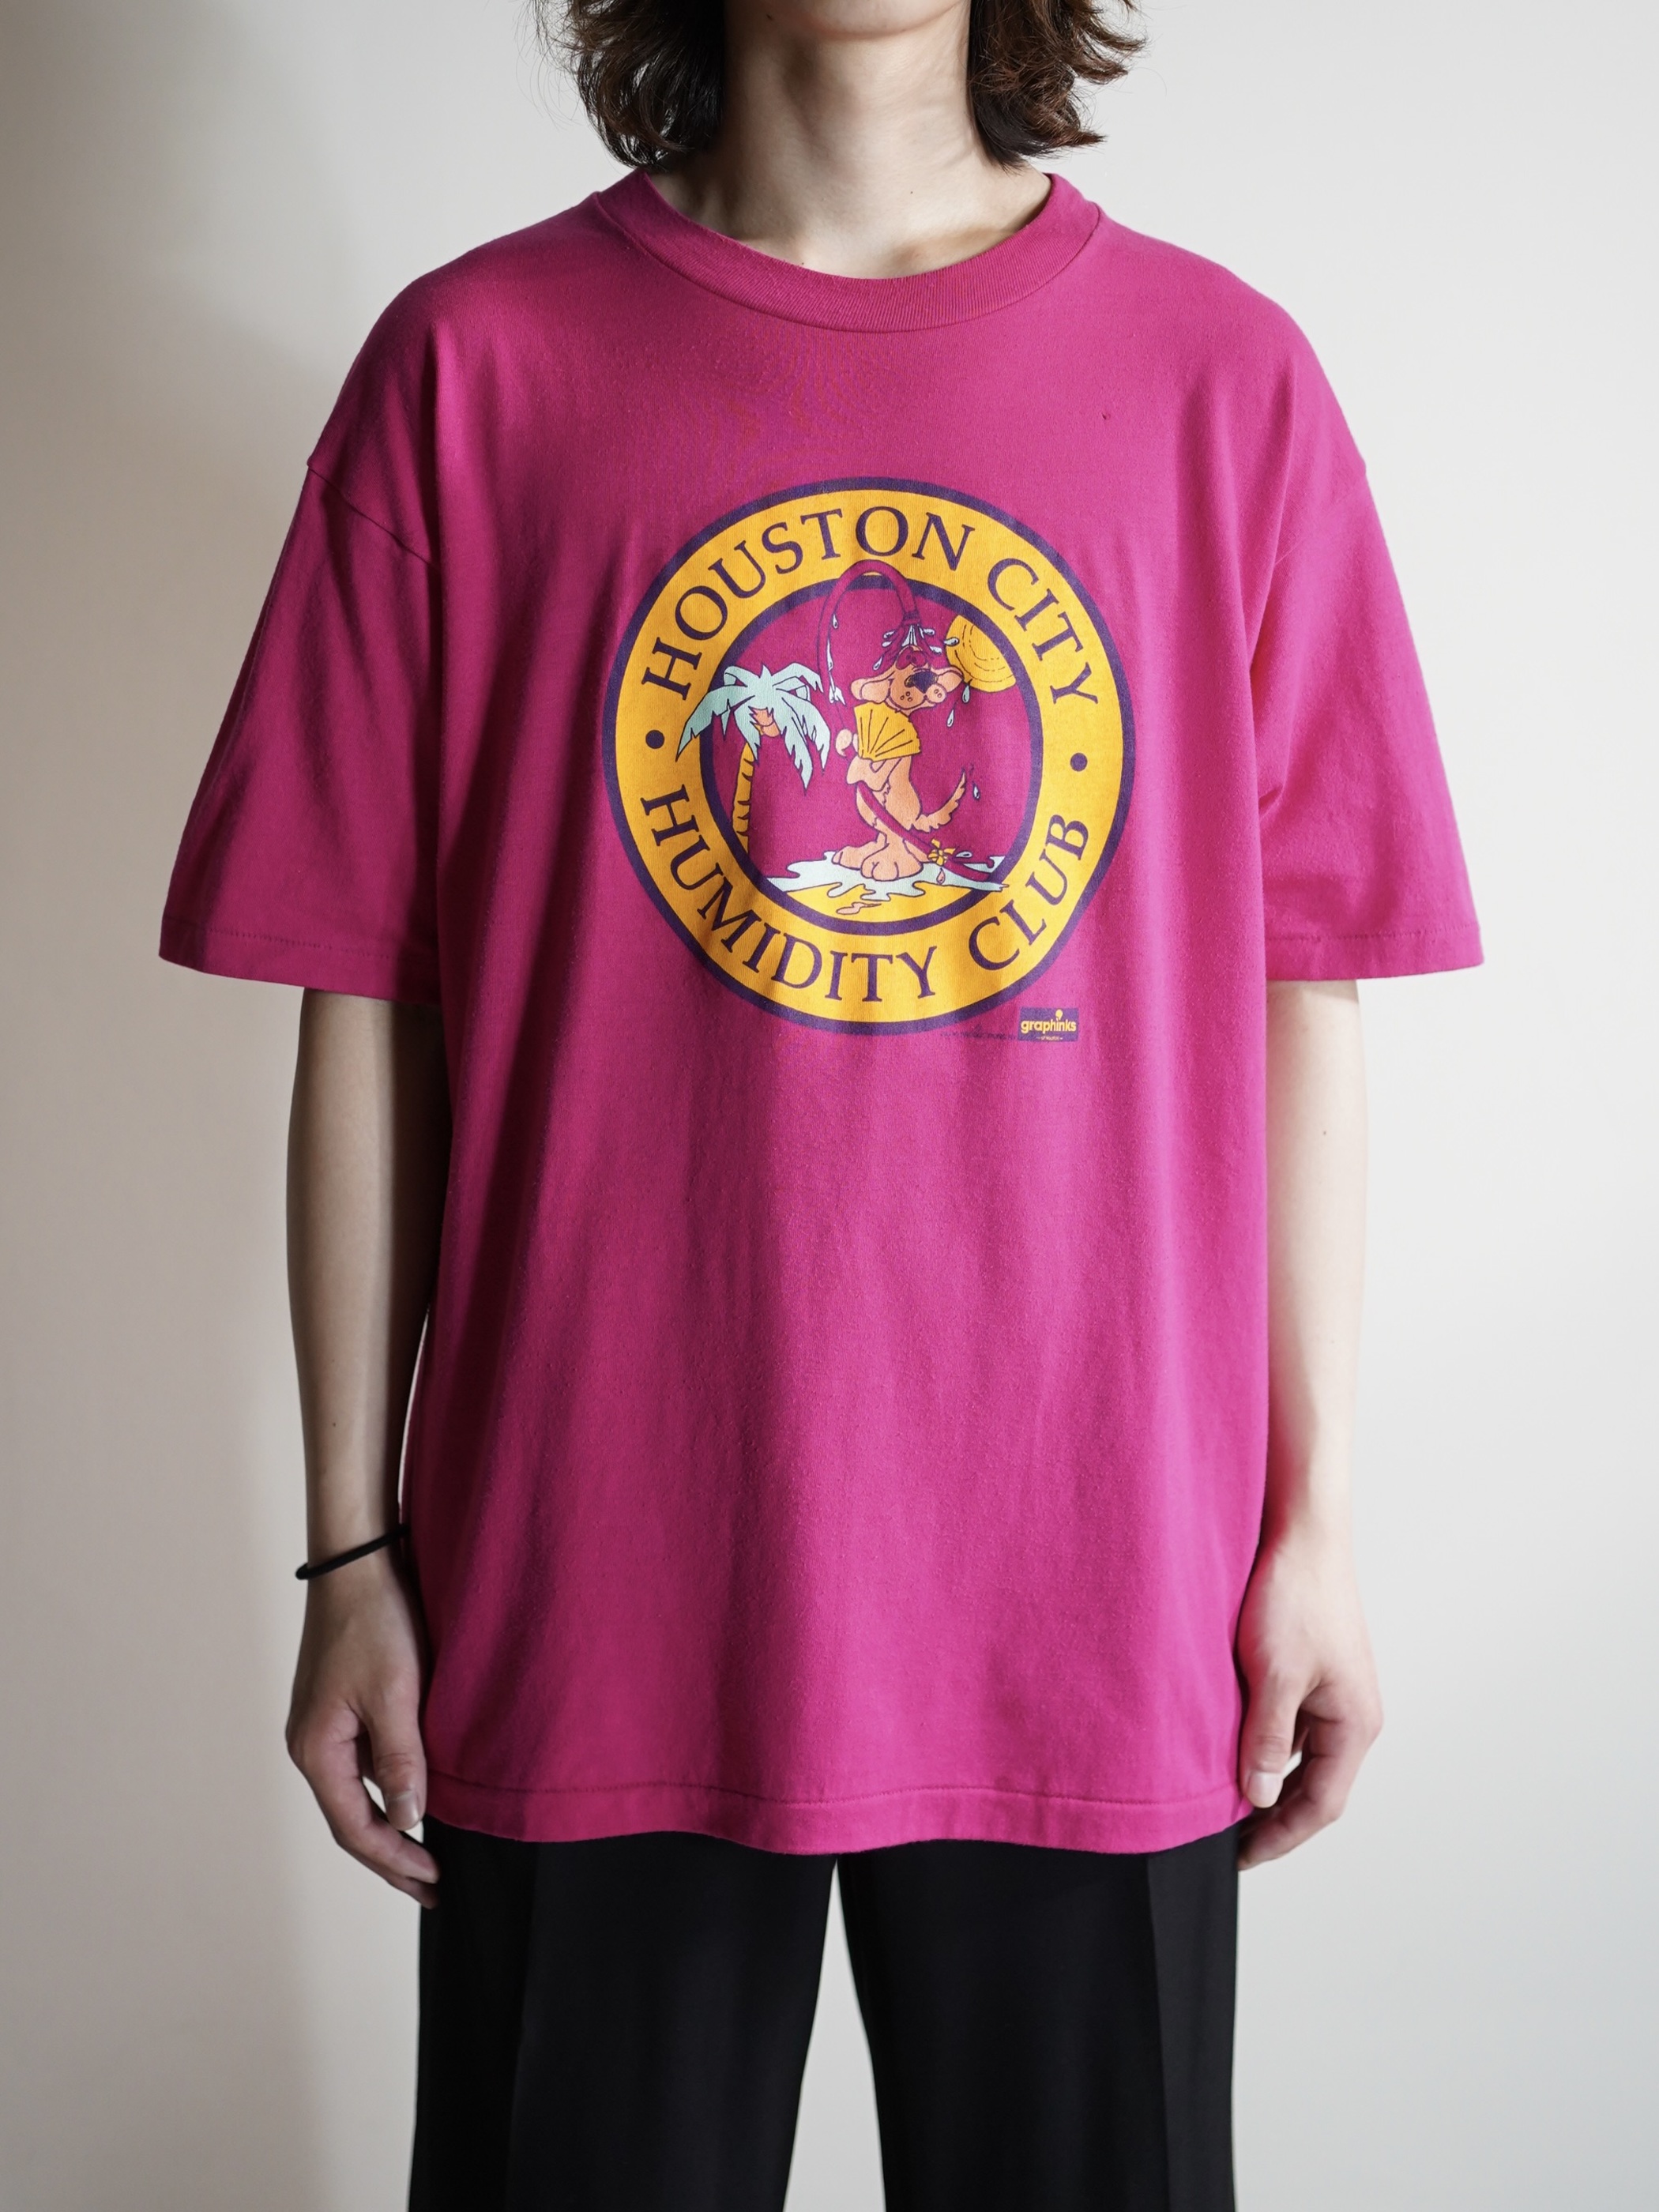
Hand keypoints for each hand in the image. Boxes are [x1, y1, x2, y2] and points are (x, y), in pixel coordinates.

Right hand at [286, 1553, 438, 1904]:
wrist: (359, 1560)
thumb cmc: (374, 1622)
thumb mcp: (394, 1694)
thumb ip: (400, 1760)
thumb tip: (409, 1820)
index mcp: (316, 1749)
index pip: (354, 1827)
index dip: (394, 1860)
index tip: (433, 1881)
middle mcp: (312, 1743)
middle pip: (351, 1817)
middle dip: (391, 1855)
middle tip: (432, 1886)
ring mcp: (325, 1724)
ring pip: (359, 1789)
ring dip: (393, 1820)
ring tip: (432, 1848)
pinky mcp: (341, 1704)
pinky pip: (365, 1760)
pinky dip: (391, 1784)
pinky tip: (420, 1791)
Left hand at [1235, 1520, 1382, 1868]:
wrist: (1301, 1531)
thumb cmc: (1294, 1594)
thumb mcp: (1275, 1674)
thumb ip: (1268, 1739)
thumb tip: (1260, 1798)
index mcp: (1354, 1724)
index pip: (1321, 1806)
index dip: (1279, 1838)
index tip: (1239, 1858)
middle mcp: (1351, 1715)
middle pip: (1315, 1788)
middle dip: (1273, 1817)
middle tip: (1224, 1839)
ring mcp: (1334, 1693)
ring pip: (1300, 1756)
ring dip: (1266, 1779)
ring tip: (1220, 1800)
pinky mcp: (1314, 1672)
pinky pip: (1291, 1725)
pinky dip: (1263, 1743)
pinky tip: (1228, 1747)